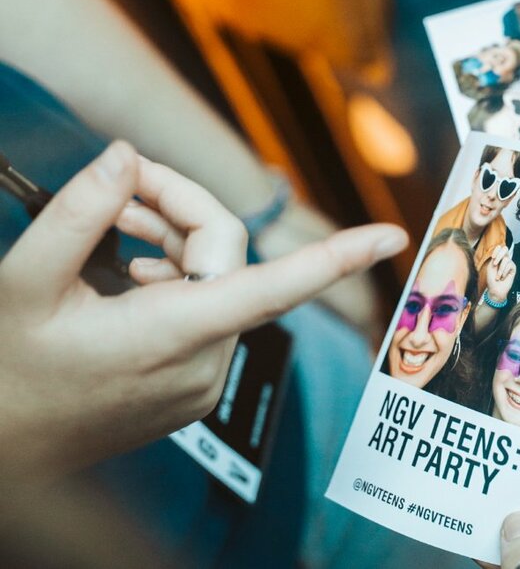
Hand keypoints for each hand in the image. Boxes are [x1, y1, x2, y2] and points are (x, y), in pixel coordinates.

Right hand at [0, 141, 406, 479]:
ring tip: (111, 233)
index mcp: (174, 335)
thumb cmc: (10, 374)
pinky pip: (207, 314)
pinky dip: (176, 282)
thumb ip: (80, 210)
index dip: (338, 256)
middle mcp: (206, 362)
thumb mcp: (25, 281)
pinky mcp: (194, 388)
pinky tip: (128, 275)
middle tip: (122, 190)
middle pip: (226, 256)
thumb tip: (127, 156)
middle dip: (179, 211)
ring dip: (173, 245)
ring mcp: (203, 381)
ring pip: (217, 283)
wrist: (4, 452)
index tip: (392, 235)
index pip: (276, 286)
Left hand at [486, 245, 515, 304]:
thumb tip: (500, 248)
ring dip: (500, 269)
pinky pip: (510, 265)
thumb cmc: (491, 279)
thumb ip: (495, 257)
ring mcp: (509, 264)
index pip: (499, 248)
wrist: (495, 289)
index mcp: (497, 258)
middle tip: (495, 264)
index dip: (497, 250)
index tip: (492, 257)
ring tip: (498, 276)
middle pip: (505, 249)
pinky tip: (502, 277)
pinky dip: (504, 272)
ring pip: (506, 259)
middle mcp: (504, 259)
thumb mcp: (490, 266)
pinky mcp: (513, 268)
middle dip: (499, 255)